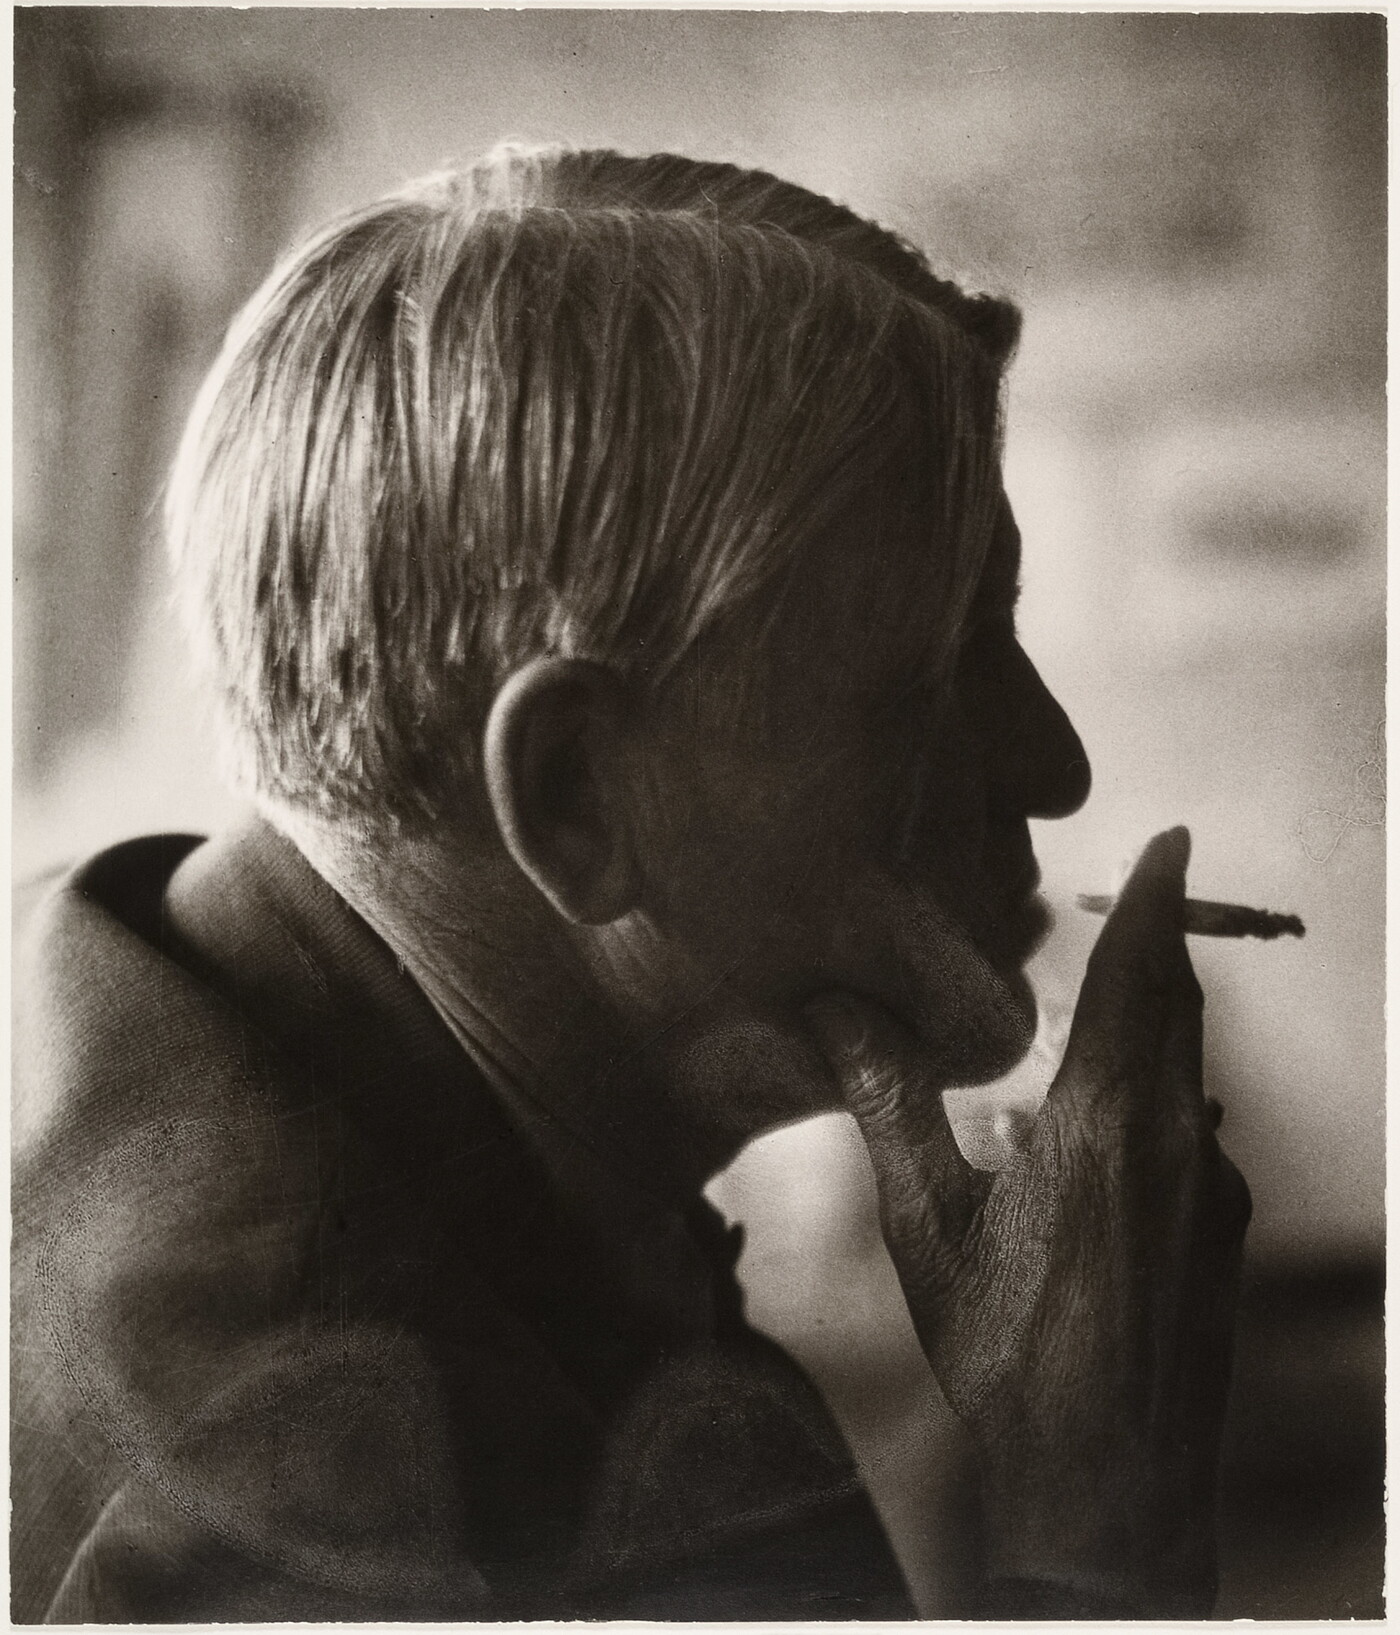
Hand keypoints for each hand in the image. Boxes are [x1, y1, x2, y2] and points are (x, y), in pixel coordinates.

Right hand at [804, 827, 1250, 1617]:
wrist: (1106, 1498)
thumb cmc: (1006, 1359)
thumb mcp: (927, 1226)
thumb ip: (887, 1100)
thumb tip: (833, 1005)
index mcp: (1113, 1123)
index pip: (1143, 976)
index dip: (1156, 900)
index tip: (1171, 843)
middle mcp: (1185, 1146)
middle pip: (1176, 1015)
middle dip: (1153, 954)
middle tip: (1127, 910)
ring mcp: (1214, 1199)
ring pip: (1189, 1078)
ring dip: (1148, 1034)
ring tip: (1089, 1024)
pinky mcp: (1219, 1243)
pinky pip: (1192, 1140)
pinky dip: (1149, 1108)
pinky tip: (1081, 1146)